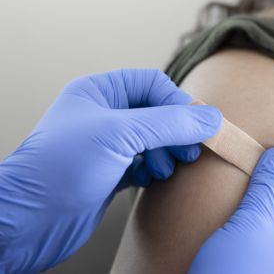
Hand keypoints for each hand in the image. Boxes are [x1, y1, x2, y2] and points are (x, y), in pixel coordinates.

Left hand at [0, 69, 220, 273]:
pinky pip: (144, 164)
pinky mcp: (109, 174)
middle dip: (176, 131)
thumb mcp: (120, 134)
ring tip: (167, 169)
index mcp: (99, 92)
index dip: (177, 102)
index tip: (194, 126)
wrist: (28, 222)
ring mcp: (106, 146)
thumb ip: (170, 123)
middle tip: (189, 152)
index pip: (153, 84)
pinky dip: (153, 171)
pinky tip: (150, 180)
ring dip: (167, 153)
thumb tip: (212, 119)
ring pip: (153, 140)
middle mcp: (103, 116)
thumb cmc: (60, 168)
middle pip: (157, 112)